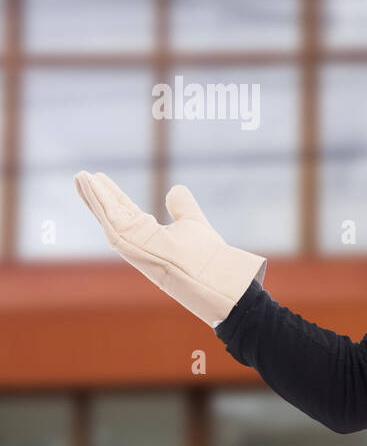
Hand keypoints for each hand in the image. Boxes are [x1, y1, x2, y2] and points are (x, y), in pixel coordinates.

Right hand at [73, 170, 266, 327]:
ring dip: (91, 194)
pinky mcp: (124, 240)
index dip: (114, 195)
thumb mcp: (192, 222)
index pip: (126, 212)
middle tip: (82, 175)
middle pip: (110, 213)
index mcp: (148, 235)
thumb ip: (183, 206)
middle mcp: (135, 240)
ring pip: (105, 213)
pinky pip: (106, 214)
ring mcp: (128, 242)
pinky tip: (87, 180)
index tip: (101, 178)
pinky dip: (95, 196)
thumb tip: (176, 189)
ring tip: (80, 175)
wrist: (208, 270)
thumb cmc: (205, 254)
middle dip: (96, 195)